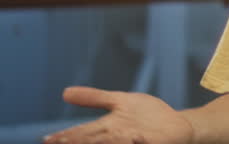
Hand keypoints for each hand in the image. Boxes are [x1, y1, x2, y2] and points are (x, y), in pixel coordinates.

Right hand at [43, 87, 193, 143]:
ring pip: (116, 143)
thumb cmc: (147, 116)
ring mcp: (136, 141)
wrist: (178, 125)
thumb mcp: (119, 101)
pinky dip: (138, 141)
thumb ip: (94, 98)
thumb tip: (65, 92)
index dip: (66, 136)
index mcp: (109, 128)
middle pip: (95, 140)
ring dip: (106, 142)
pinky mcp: (154, 142)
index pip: (83, 133)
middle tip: (61, 143)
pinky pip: (145, 142)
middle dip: (78, 142)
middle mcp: (120, 137)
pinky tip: (135, 137)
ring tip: (82, 140)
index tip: (47, 140)